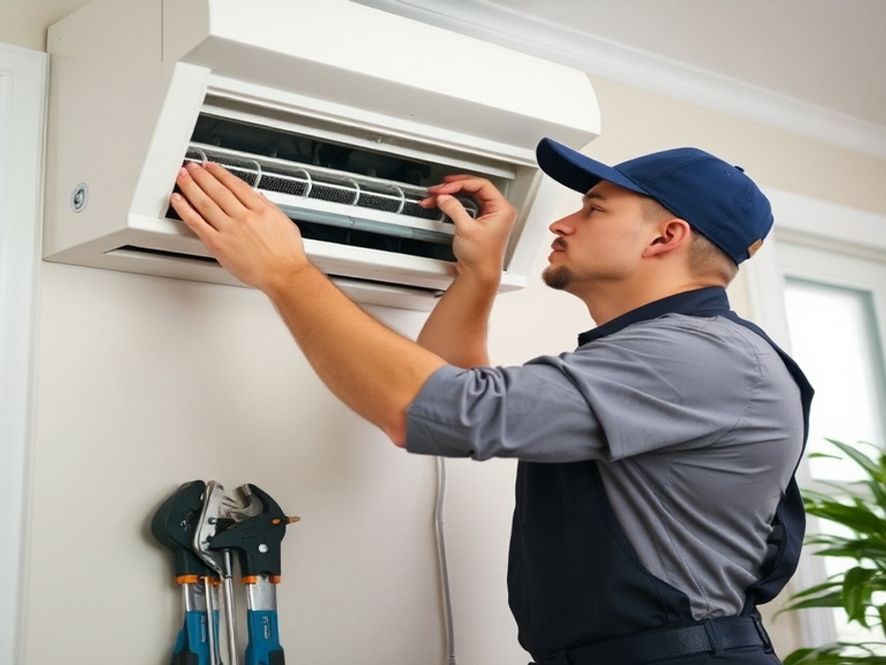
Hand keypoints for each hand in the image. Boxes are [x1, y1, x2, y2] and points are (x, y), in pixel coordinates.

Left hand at [170, 161, 309, 290]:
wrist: (284, 275)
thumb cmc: (287, 255)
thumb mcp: (285, 223)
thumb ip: (270, 208)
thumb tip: (259, 197)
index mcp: (261, 210)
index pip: (236, 185)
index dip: (221, 173)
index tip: (212, 167)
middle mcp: (244, 217)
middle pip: (218, 190)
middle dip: (203, 175)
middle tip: (193, 167)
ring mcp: (230, 230)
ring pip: (205, 202)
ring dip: (191, 186)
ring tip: (183, 176)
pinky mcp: (219, 244)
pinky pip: (197, 223)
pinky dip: (185, 209)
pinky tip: (178, 200)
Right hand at [419, 175, 515, 281]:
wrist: (479, 274)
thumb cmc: (481, 257)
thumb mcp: (466, 228)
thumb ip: (453, 208)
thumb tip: (444, 197)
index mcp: (502, 209)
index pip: (481, 185)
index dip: (461, 183)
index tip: (446, 187)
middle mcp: (497, 211)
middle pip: (474, 188)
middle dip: (453, 188)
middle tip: (439, 188)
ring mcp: (489, 217)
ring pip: (468, 197)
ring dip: (451, 195)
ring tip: (436, 196)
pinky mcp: (479, 223)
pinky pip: (466, 206)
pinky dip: (453, 205)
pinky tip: (442, 204)